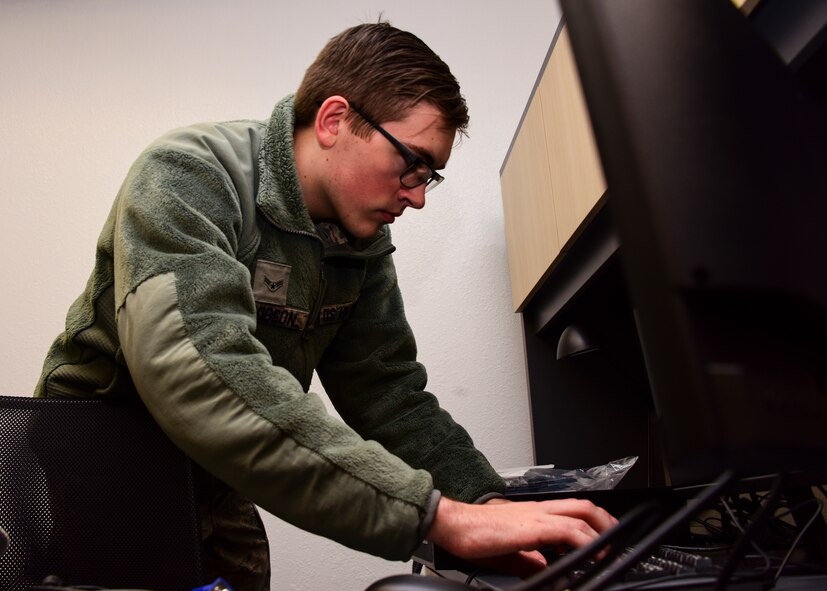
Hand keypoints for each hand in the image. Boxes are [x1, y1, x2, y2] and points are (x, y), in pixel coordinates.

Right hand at [425, 496, 616, 575]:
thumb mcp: (508, 551)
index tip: (605, 534)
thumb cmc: (473, 534)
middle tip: (617, 536)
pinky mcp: (532, 527)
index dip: (592, 519)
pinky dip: (585, 539)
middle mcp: (538, 510)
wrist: (453, 524)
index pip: (571, 509)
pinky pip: (567, 529)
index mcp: (533, 514)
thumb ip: (528, 559)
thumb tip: (543, 567)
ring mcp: (536, 515)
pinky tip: (591, 552)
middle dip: (605, 520)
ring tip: (610, 547)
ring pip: (580, 514)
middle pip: (582, 505)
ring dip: (601, 530)